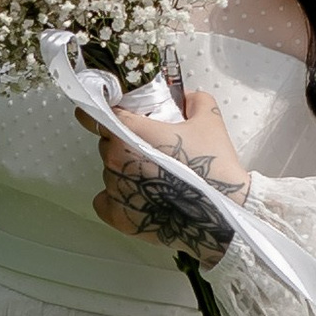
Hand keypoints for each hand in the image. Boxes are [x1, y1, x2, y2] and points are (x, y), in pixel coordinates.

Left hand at [90, 88, 249, 265]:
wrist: (222, 215)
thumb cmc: (213, 170)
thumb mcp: (210, 121)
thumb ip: (194, 100)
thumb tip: (185, 99)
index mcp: (132, 131)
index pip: (94, 114)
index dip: (101, 111)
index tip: (106, 113)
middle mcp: (117, 159)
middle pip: (108, 144)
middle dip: (126, 144)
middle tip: (154, 152)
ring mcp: (115, 190)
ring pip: (110, 173)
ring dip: (126, 172)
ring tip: (157, 180)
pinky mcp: (118, 216)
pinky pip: (105, 201)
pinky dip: (119, 199)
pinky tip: (142, 198)